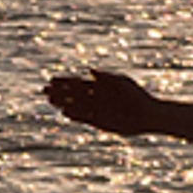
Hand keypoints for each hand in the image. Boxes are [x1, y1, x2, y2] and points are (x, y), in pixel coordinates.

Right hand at [43, 68, 166, 135]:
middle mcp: (96, 98)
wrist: (148, 115)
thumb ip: (106, 78)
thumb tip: (90, 71)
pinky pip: (84, 118)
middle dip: (59, 92)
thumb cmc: (137, 96)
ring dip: (63, 103)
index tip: (52, 79)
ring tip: (50, 101)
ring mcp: (97, 110)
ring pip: (76, 106)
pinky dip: (74, 115)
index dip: (64, 81)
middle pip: (74, 94)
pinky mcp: (100, 122)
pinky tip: (64, 112)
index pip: (78, 83)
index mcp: (101, 86)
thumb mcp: (122, 83)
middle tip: (44, 90)